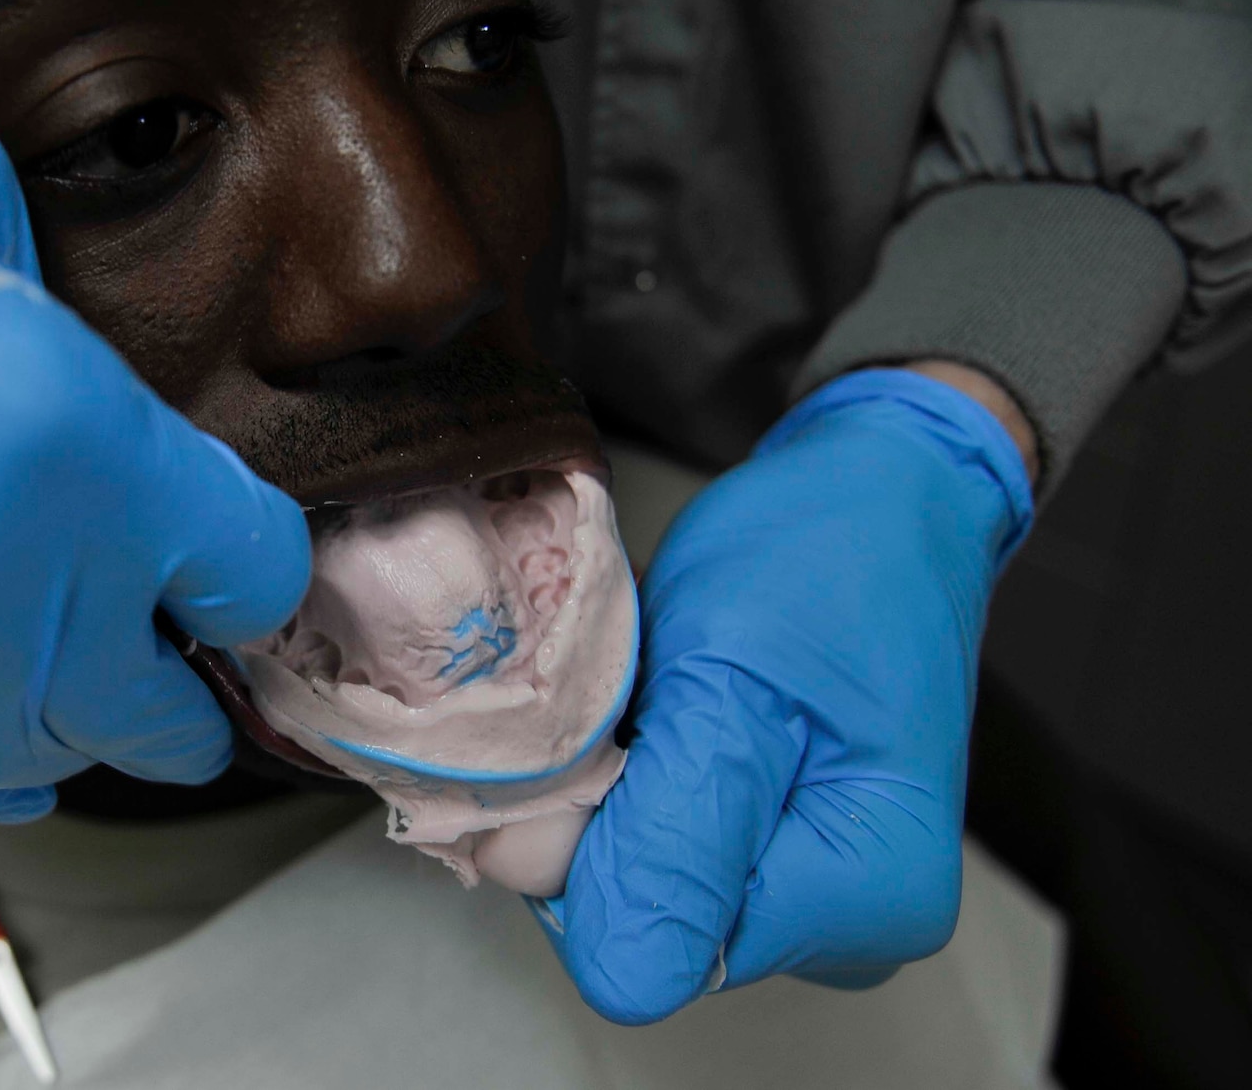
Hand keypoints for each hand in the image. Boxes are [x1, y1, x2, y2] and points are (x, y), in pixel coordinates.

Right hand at [0, 0, 307, 820]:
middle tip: (185, 701)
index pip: (232, 570)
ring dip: (34, 732)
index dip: (249, 572)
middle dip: (164, 702)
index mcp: (47, 431)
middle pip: (118, 709)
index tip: (241, 573)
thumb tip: (80, 457)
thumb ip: (46, 362)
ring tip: (64, 717)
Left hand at [538, 368, 1033, 1019]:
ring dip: (607, 780)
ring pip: (632, 873)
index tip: (610, 730)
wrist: (878, 493)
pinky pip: (653, 837)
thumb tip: (616, 974)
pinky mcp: (773, 847)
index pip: (645, 947)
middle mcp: (845, 923)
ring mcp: (809, 888)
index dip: (589, 842)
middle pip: (639, 917)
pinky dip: (628, 769)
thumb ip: (673, 831)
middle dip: (597, 806)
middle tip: (636, 693)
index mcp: (864, 896)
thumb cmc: (822, 558)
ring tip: (656, 689)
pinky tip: (660, 705)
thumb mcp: (730, 677)